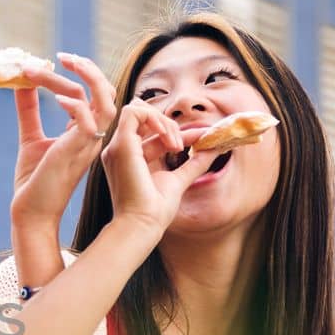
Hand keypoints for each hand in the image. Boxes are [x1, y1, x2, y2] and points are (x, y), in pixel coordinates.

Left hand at [8, 53, 118, 224]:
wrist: (30, 211)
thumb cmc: (34, 180)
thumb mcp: (31, 137)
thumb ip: (29, 110)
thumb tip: (20, 83)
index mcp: (85, 131)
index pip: (87, 94)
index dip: (70, 75)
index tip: (44, 64)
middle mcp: (92, 135)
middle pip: (102, 91)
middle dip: (86, 68)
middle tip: (61, 56)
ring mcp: (88, 144)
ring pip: (104, 101)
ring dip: (86, 77)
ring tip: (62, 63)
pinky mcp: (77, 153)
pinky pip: (89, 122)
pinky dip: (75, 105)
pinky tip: (53, 99)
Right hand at [100, 101, 211, 236]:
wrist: (142, 225)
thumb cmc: (155, 210)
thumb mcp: (180, 179)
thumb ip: (195, 162)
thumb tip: (216, 147)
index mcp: (131, 158)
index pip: (153, 132)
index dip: (177, 131)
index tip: (200, 139)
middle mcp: (121, 150)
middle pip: (143, 116)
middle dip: (167, 123)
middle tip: (182, 146)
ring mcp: (118, 147)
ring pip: (137, 109)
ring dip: (162, 121)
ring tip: (176, 144)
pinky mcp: (121, 145)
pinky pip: (134, 113)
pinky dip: (155, 118)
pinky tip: (169, 140)